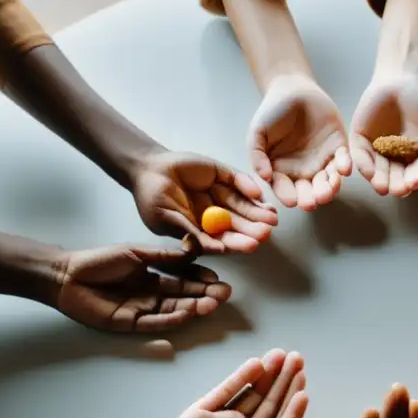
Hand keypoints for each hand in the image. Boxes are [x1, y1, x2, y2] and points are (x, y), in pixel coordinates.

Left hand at [54, 245, 230, 332]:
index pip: (183, 279)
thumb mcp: (136, 253)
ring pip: (172, 311)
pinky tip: (187, 314)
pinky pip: (154, 323)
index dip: (201, 279)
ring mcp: (142, 310)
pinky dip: (171, 320)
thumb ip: (163, 256)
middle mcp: (151, 294)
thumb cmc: (100, 261)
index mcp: (153, 275)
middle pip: (182, 297)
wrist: (67, 276)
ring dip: (192, 308)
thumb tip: (191, 252)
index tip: (218, 279)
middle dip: (203, 296)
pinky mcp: (130, 324)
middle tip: (223, 295)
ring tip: (210, 304)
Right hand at [132, 149, 277, 253]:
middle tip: (266, 231)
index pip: (224, 238)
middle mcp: (216, 213)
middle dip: (253, 228)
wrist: (145, 167)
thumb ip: (190, 233)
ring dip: (258, 210)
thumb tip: (214, 250)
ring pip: (243, 203)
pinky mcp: (223, 174)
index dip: (238, 242)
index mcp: (204, 229)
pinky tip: (257, 194)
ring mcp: (220, 193)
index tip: (252, 246)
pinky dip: (247, 186)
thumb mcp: (166, 219)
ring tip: (272, 216)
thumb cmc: (151, 198)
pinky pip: (238, 180)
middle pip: (239, 223)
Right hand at [142, 350, 306, 417]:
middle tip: (298, 360)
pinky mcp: (204, 412)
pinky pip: (227, 391)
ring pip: (253, 394)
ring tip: (283, 355)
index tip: (304, 393)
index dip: (293, 411)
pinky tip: (256, 364)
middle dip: (285, 383)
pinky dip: (241, 377)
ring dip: (268, 375)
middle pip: (272, 405)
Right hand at [248, 75, 351, 210]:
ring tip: (329, 191)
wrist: (293, 89)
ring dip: (330, 188)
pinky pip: (343, 161)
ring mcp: (322, 162)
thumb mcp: (257, 132)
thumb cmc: (272, 112)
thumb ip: (257, 155)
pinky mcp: (339, 149)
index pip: (285, 189)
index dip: (288, 196)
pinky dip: (344, 166)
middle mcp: (303, 172)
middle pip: (309, 191)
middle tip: (313, 202)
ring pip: (328, 181)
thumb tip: (263, 177)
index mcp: (282, 171)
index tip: (291, 201)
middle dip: (312, 198)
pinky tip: (343, 170)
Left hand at [350, 75, 417, 196]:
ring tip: (383, 187)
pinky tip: (368, 173)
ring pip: (379, 172)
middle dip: (399, 185)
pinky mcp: (361, 143)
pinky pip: (361, 157)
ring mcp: (378, 152)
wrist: (400, 81)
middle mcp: (398, 160)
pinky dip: (364, 165)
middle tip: (400, 189)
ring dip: (380, 181)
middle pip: (398, 177)